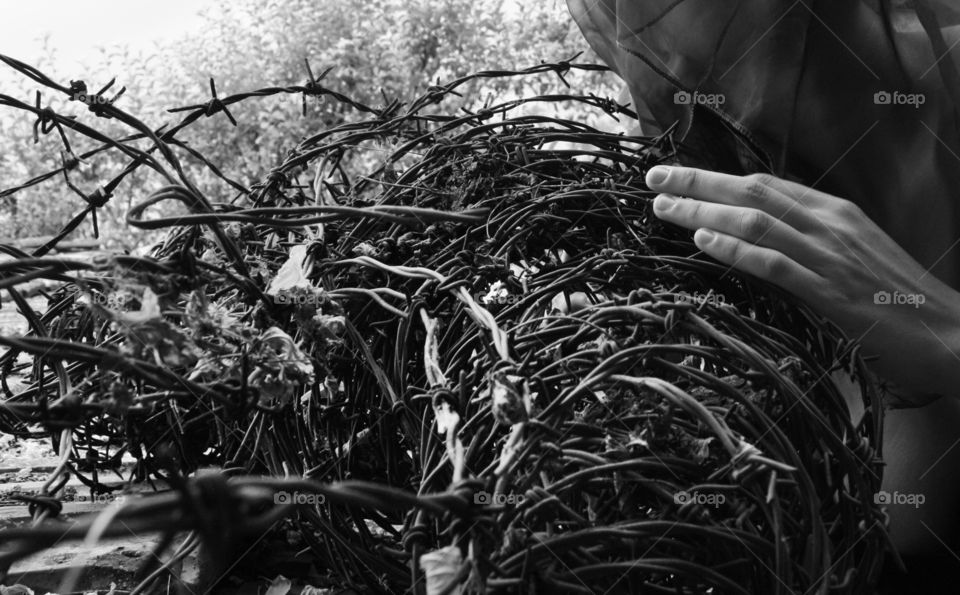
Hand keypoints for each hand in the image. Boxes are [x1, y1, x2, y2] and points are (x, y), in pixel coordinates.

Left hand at [646, 165, 959, 404]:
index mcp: (834, 212)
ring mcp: (831, 257)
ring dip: (705, 212)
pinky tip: (705, 241)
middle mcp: (830, 225)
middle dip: (698, 183)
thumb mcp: (853, 253)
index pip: (765, 184)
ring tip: (664, 208)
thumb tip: (760, 231)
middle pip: (753, 192)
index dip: (716, 175)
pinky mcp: (832, 293)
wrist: (951, 334)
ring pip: (756, 222)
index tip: (676, 172)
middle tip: (653, 179)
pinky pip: (776, 264)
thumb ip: (810, 239)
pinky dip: (737, 249)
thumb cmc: (897, 298)